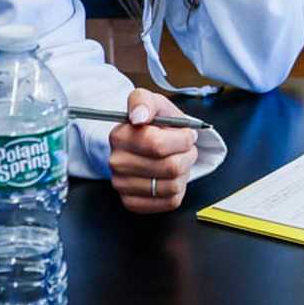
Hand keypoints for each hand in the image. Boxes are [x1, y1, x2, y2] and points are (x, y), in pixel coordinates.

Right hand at [107, 88, 198, 214]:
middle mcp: (117, 163)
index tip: (186, 134)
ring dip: (184, 172)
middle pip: (170, 167)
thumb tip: (138, 116)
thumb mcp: (152, 102)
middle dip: (187, 155)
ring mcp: (122, 185)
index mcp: (120, 136)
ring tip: (177, 160)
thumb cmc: (155, 123)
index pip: (157, 144)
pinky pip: (170, 202)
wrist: (151, 143)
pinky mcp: (133, 203)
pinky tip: (171, 177)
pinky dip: (179, 189)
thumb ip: (144, 102)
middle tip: (184, 148)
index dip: (181, 139)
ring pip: (173, 186)